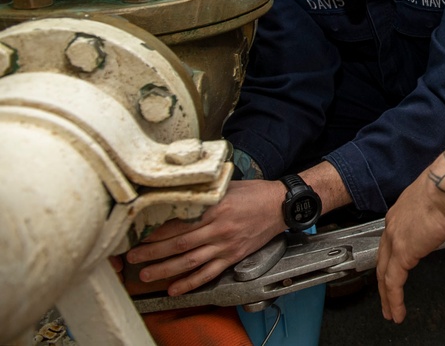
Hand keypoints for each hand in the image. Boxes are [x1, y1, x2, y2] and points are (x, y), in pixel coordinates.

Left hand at [125, 179, 285, 294]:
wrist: (281, 205)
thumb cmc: (255, 193)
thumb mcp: (228, 185)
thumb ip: (205, 192)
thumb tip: (179, 193)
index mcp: (215, 207)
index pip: (179, 222)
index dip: (156, 231)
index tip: (139, 234)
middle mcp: (218, 228)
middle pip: (178, 244)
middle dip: (152, 252)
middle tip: (132, 258)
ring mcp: (225, 245)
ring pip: (189, 261)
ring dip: (165, 270)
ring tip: (146, 275)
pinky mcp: (233, 257)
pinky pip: (209, 273)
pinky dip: (190, 283)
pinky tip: (175, 289)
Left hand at [375, 166, 444, 323]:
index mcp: (405, 209)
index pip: (394, 237)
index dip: (394, 254)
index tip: (397, 266)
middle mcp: (394, 222)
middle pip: (383, 256)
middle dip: (384, 277)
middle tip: (385, 295)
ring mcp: (396, 237)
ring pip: (384, 273)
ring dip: (386, 295)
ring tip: (390, 312)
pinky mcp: (403, 252)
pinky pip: (394, 283)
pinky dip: (394, 300)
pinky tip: (397, 313)